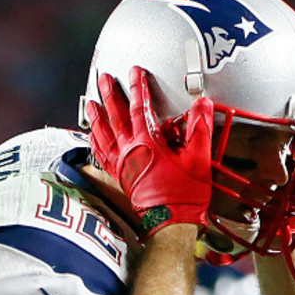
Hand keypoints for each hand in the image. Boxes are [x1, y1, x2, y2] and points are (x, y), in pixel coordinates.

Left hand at [86, 66, 213, 240]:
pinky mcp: (120, 177)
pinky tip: (92, 136)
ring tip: (91, 102)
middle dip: (111, 94)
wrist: (171, 223)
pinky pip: (102, 155)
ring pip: (103, 134)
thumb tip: (202, 105)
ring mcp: (122, 164)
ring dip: (97, 116)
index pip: (141, 107)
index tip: (135, 72)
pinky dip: (95, 142)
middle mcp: (130, 151)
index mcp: (148, 143)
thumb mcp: (198, 159)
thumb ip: (200, 129)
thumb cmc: (184, 195)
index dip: (139, 86)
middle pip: (116, 116)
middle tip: (105, 79)